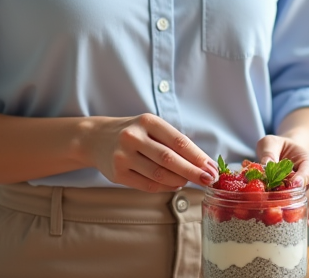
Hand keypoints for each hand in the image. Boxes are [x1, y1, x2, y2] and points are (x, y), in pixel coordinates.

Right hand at [87, 114, 217, 192]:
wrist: (96, 139)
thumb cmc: (133, 133)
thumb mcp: (151, 127)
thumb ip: (173, 142)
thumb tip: (203, 164)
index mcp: (147, 121)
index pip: (178, 141)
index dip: (198, 157)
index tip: (212, 168)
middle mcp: (134, 137)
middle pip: (170, 159)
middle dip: (193, 172)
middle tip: (208, 180)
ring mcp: (123, 156)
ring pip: (159, 175)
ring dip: (179, 181)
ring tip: (189, 181)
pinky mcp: (117, 174)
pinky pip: (148, 185)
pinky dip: (165, 187)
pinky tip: (173, 185)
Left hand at [255, 134, 308, 225]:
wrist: (289, 153)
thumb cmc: (280, 148)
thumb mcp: (270, 143)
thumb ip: (268, 151)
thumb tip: (266, 165)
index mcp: (308, 158)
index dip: (302, 179)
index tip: (292, 186)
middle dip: (307, 198)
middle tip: (291, 206)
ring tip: (296, 217)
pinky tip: (303, 221)